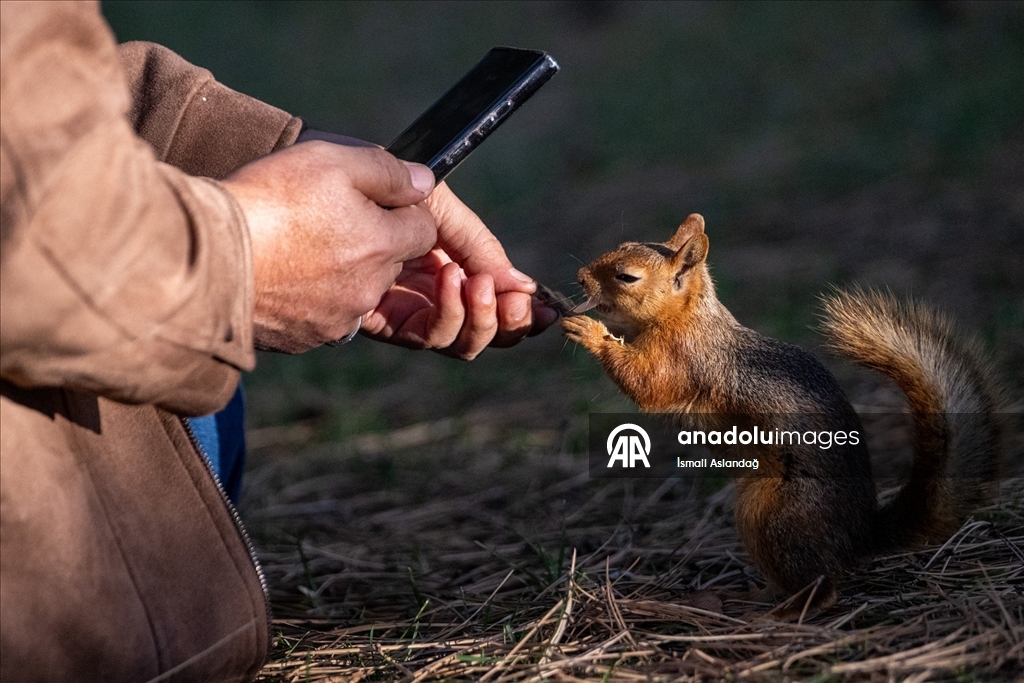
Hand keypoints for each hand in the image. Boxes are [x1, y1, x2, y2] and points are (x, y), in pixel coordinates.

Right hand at [222, 142, 436, 352]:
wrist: (206, 257)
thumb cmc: (268, 201)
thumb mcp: (331, 161)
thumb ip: (387, 171)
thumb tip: (423, 183)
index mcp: (383, 244)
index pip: (424, 230)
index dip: (398, 211)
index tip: (365, 201)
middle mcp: (369, 289)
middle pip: (390, 262)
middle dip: (370, 242)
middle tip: (322, 220)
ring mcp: (339, 318)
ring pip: (358, 290)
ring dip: (340, 271)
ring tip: (296, 246)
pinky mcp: (307, 337)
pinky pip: (323, 314)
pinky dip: (310, 297)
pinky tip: (281, 273)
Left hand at [362, 182, 560, 358]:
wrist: (326, 176)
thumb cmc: (379, 185)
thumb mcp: (437, 202)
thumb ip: (477, 242)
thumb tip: (523, 285)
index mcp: (452, 265)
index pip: (496, 303)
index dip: (523, 312)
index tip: (546, 308)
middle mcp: (434, 293)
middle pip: (483, 332)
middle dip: (508, 324)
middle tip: (516, 302)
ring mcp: (410, 308)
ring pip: (459, 343)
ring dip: (480, 319)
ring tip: (479, 282)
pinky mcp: (382, 319)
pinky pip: (425, 336)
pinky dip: (448, 312)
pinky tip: (452, 277)